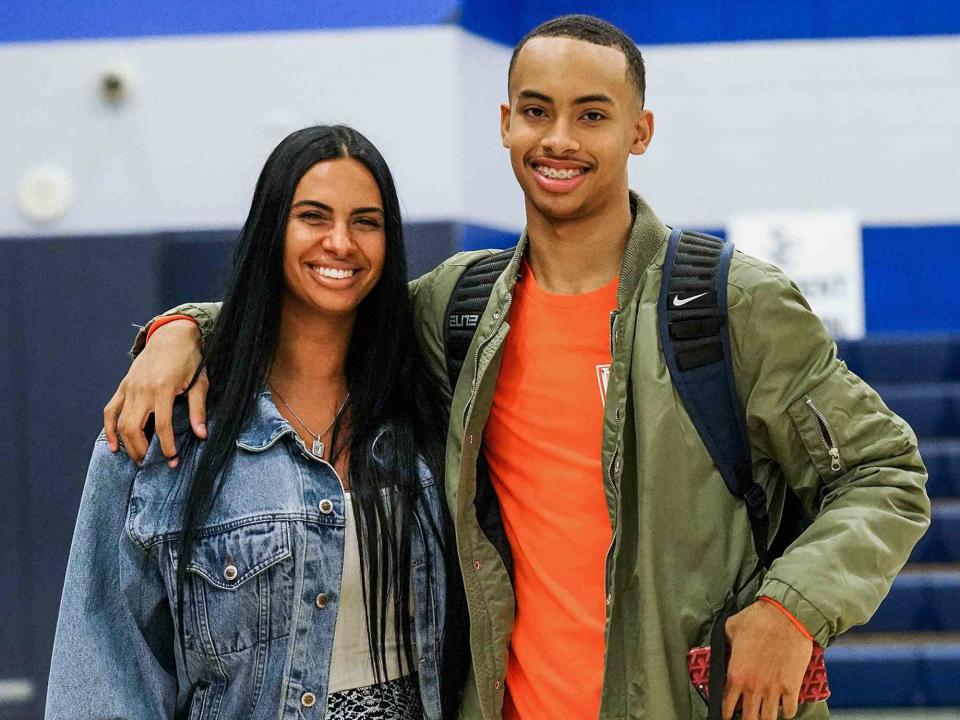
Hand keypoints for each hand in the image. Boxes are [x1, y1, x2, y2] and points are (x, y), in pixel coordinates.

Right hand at [103, 320, 206, 466]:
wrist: (172, 335)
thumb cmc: (189, 359)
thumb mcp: (199, 382)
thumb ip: (198, 409)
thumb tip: (201, 435)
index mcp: (162, 389)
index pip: (162, 426)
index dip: (167, 446)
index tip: (173, 459)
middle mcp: (142, 390)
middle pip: (134, 428)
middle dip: (141, 450)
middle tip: (151, 464)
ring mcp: (129, 388)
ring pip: (120, 422)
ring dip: (127, 444)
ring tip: (138, 458)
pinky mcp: (123, 386)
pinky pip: (110, 411)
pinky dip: (109, 429)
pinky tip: (113, 446)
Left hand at [722, 600, 812, 719]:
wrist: (787, 616)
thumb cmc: (758, 619)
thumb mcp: (731, 627)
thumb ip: (726, 641)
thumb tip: (726, 645)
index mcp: (736, 674)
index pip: (726, 704)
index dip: (725, 713)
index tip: (726, 716)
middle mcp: (753, 687)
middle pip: (748, 717)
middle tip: (746, 718)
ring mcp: (774, 689)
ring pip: (769, 719)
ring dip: (766, 718)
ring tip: (764, 716)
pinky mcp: (792, 687)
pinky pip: (789, 710)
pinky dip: (786, 712)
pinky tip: (783, 710)